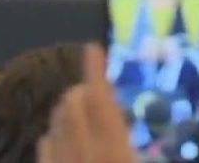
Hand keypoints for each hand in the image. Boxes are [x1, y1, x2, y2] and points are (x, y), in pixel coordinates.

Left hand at [37, 43, 135, 162]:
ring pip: (56, 122)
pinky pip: (44, 145)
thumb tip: (153, 129)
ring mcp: (57, 162)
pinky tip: (66, 143)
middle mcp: (81, 151)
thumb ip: (135, 140)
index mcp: (113, 151)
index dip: (95, 71)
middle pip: (71, 104)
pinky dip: (55, 135)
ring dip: (68, 111)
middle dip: (82, 91)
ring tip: (86, 116)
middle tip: (99, 94)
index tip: (93, 47)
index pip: (99, 100)